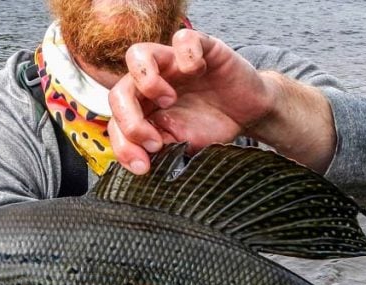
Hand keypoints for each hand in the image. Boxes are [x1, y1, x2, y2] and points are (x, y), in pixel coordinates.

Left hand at [108, 29, 335, 173]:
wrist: (249, 113)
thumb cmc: (213, 126)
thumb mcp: (184, 145)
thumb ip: (161, 148)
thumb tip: (140, 156)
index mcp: (143, 107)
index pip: (116, 122)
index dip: (124, 146)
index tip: (144, 166)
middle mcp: (152, 82)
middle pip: (118, 92)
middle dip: (130, 122)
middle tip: (155, 143)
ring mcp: (173, 63)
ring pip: (136, 54)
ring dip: (146, 81)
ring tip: (169, 100)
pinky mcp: (200, 47)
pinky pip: (183, 37)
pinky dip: (187, 54)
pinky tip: (198, 72)